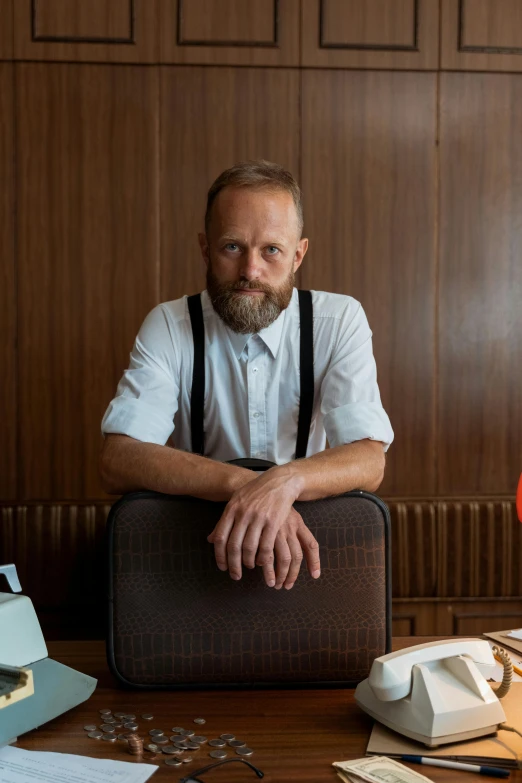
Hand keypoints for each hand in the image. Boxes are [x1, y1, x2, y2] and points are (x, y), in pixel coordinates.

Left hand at [207, 468, 320, 588]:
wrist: (279, 482)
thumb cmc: (256, 492)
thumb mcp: (236, 501)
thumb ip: (224, 520)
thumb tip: (211, 539)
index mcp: (232, 509)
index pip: (221, 537)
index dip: (220, 555)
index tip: (222, 566)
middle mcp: (243, 514)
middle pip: (234, 546)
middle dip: (233, 565)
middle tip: (235, 575)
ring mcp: (259, 518)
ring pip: (249, 548)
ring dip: (248, 562)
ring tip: (248, 567)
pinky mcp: (274, 522)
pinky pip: (266, 546)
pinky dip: (262, 558)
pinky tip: (261, 562)